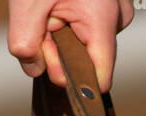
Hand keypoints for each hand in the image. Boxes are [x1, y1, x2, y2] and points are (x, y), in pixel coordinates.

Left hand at [8, 1, 134, 92]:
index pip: (100, 78)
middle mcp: (118, 18)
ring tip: (54, 7)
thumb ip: (25, 44)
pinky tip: (63, 4)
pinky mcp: (113, 7)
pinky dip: (72, 24)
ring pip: (89, 45)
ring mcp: (120, 11)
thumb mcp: (26, 3)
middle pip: (90, 61)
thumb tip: (36, 71)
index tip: (49, 53)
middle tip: (45, 20)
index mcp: (103, 19)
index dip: (71, 78)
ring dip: (65, 36)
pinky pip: (92, 29)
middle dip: (61, 50)